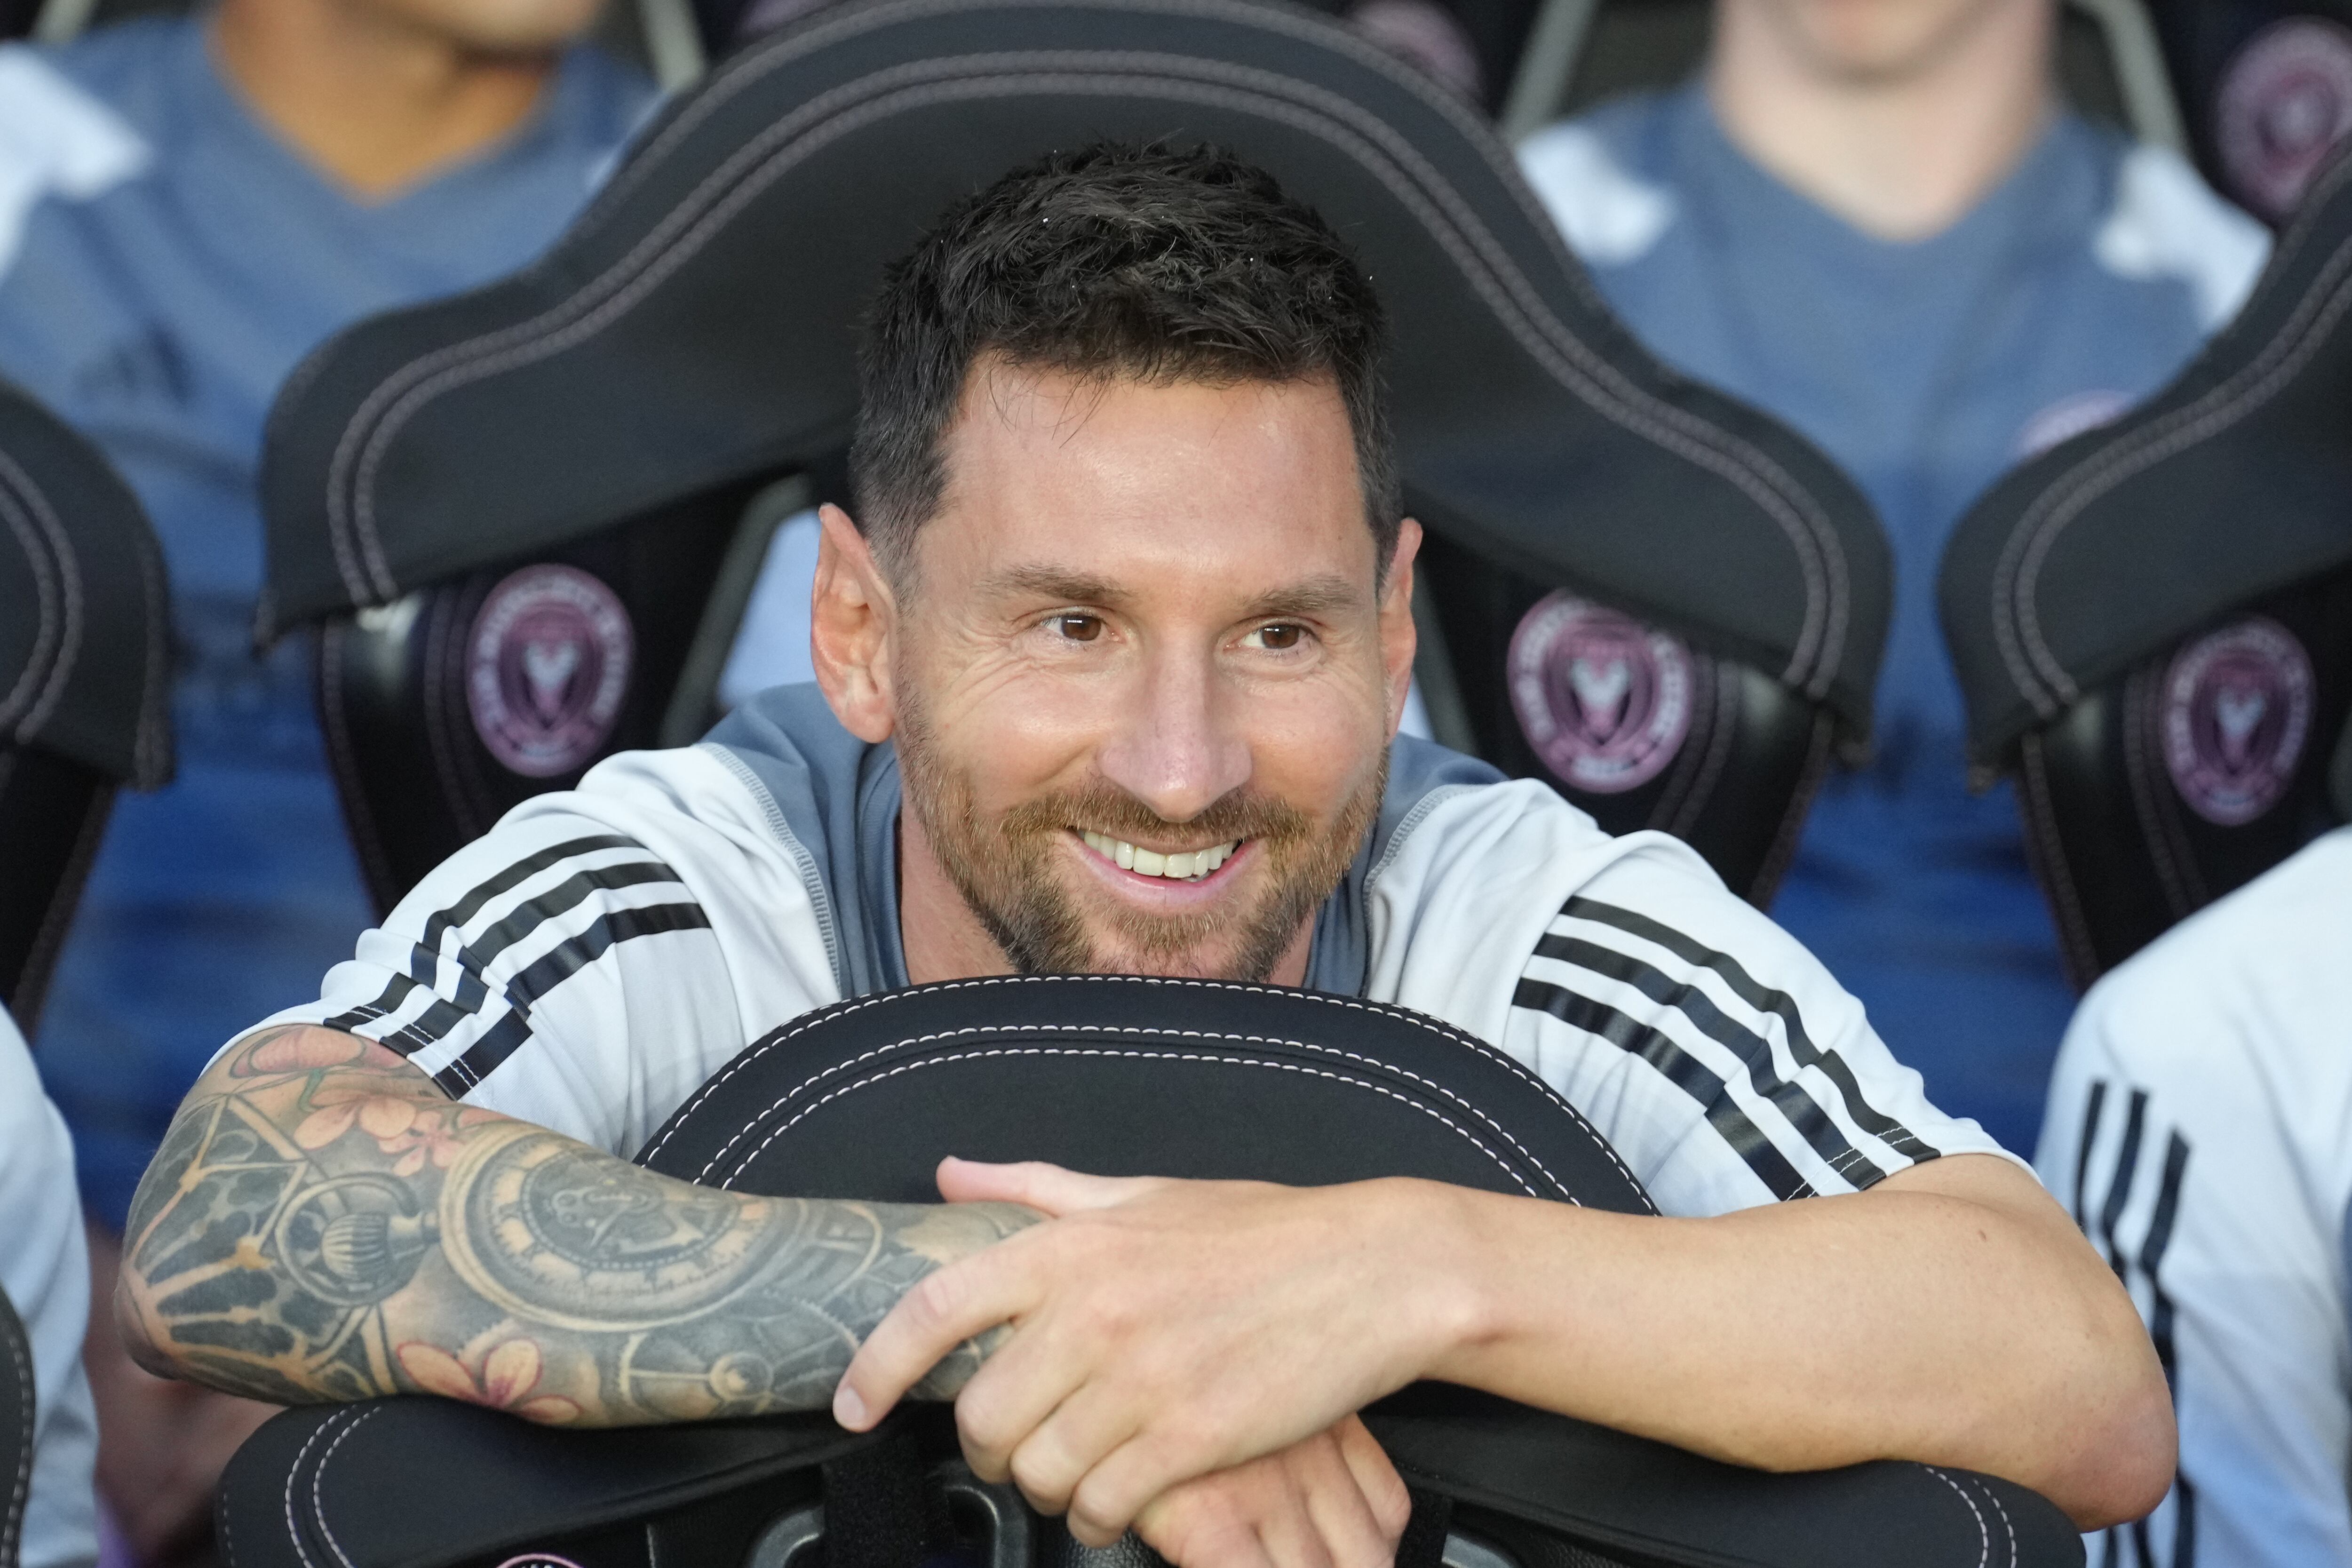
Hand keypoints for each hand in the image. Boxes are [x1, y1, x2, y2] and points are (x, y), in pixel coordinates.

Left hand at [835, 1159, 1468, 1544]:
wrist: (1371, 1271)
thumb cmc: (1259, 1231)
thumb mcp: (1140, 1193)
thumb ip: (1038, 1190)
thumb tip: (953, 1175)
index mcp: (1071, 1248)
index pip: (936, 1310)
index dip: (878, 1365)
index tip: (852, 1406)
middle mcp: (1093, 1313)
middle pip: (981, 1415)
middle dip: (987, 1447)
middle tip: (1017, 1445)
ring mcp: (1142, 1380)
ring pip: (1037, 1471)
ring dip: (1044, 1486)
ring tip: (1077, 1469)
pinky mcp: (1193, 1438)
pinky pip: (1101, 1506)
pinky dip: (1096, 1517)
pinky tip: (1118, 1497)